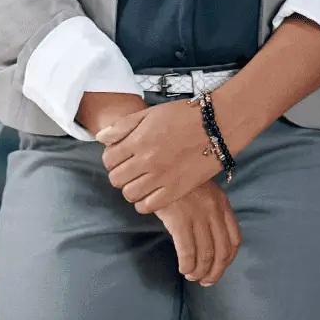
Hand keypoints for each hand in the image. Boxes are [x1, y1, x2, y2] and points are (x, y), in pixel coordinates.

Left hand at [100, 100, 223, 214]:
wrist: (217, 125)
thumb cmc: (184, 115)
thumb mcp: (150, 114)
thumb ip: (123, 126)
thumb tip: (101, 138)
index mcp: (138, 140)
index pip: (109, 159)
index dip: (112, 159)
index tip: (121, 157)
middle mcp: (146, 161)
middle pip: (116, 179)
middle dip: (119, 174)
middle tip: (130, 170)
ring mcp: (161, 178)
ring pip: (129, 194)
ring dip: (131, 189)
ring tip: (140, 181)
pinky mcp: (176, 191)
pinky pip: (148, 206)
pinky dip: (144, 203)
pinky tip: (150, 193)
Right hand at [154, 182, 240, 285]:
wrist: (156, 165)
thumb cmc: (176, 180)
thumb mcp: (202, 191)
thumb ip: (210, 210)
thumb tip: (210, 239)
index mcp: (222, 203)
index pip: (235, 239)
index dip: (228, 260)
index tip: (219, 268)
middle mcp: (214, 210)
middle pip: (222, 251)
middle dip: (215, 272)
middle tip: (205, 282)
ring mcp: (197, 214)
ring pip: (206, 254)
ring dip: (200, 271)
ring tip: (191, 276)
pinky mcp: (179, 219)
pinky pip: (187, 251)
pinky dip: (187, 264)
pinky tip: (182, 268)